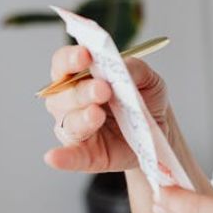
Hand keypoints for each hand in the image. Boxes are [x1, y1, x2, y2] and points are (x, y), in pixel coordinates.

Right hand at [42, 44, 169, 173]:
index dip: (70, 58)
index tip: (85, 55)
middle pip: (62, 94)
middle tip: (103, 89)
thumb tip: (122, 65)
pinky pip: (70, 157)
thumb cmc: (145, 99)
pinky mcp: (86, 155)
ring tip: (97, 114)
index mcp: (80, 77)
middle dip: (81, 91)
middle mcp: (70, 102)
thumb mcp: (148, 79)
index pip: (63, 63)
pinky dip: (62, 157)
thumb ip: (135, 69)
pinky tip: (53, 157)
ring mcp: (76, 129)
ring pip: (68, 123)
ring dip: (81, 118)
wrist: (159, 130)